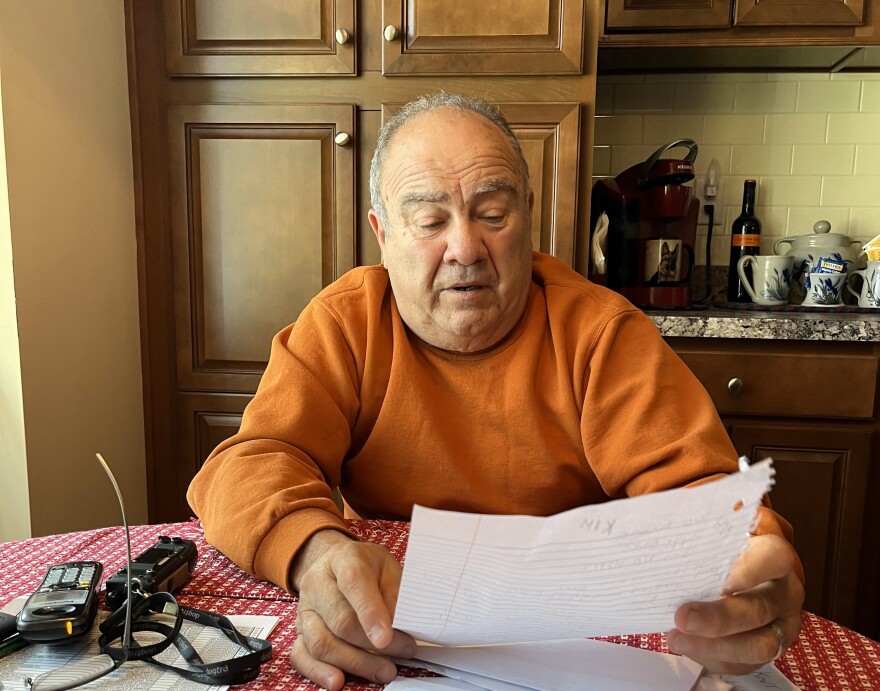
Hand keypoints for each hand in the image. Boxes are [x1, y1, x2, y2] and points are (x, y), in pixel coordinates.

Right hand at [289, 530, 416, 689]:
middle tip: (403, 652)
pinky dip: (319, 672)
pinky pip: (302, 656)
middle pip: (340, 620)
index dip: (370, 613)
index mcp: (343, 558)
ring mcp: (305, 608)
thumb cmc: (366, 567)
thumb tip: (399, 625)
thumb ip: (395, 592)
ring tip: (383, 670)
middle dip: (373, 644)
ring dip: (355, 663)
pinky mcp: (298, 631)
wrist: (336, 564)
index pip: (353, 583)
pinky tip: (338, 681)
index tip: (386, 637)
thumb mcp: (388, 566)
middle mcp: (317, 582)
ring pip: (322, 643)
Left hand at [666, 533, 804, 673]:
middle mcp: (785, 593)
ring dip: (714, 646)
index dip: (751, 570)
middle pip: (760, 610)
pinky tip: (685, 646)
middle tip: (683, 616)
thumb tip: (680, 514)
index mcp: (777, 557)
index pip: (774, 559)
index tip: (722, 580)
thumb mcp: (724, 530)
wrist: (744, 571)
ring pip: (759, 646)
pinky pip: (744, 664)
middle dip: (720, 618)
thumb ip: (711, 524)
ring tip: (677, 636)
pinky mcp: (767, 651)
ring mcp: (781, 626)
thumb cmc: (726, 548)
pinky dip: (711, 657)